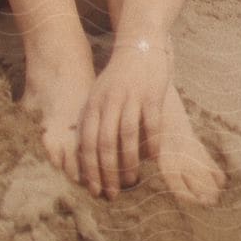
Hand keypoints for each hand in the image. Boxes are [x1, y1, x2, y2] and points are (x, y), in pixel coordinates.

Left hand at [76, 43, 171, 198]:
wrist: (139, 46)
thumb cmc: (119, 78)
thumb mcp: (98, 96)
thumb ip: (93, 120)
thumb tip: (89, 155)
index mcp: (93, 105)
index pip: (86, 142)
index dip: (89, 168)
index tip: (94, 189)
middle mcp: (108, 102)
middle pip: (104, 143)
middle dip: (107, 172)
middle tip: (113, 193)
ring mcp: (130, 98)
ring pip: (126, 136)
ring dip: (129, 162)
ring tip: (132, 181)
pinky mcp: (151, 94)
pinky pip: (151, 124)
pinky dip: (152, 143)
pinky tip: (154, 159)